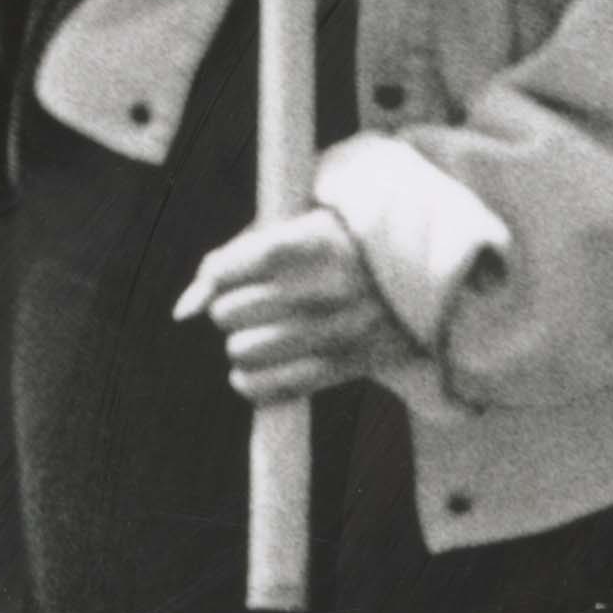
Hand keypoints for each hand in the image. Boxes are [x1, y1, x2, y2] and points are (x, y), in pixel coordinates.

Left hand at [179, 202, 418, 403]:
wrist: (429, 273)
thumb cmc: (339, 243)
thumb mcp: (294, 228)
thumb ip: (234, 257)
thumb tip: (183, 310)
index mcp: (318, 239)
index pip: (239, 263)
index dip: (218, 274)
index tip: (221, 276)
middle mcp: (332, 285)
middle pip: (235, 310)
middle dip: (227, 310)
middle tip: (243, 305)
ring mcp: (346, 327)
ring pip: (251, 350)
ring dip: (239, 347)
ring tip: (250, 337)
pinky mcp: (357, 361)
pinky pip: (286, 385)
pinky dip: (254, 385)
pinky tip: (246, 376)